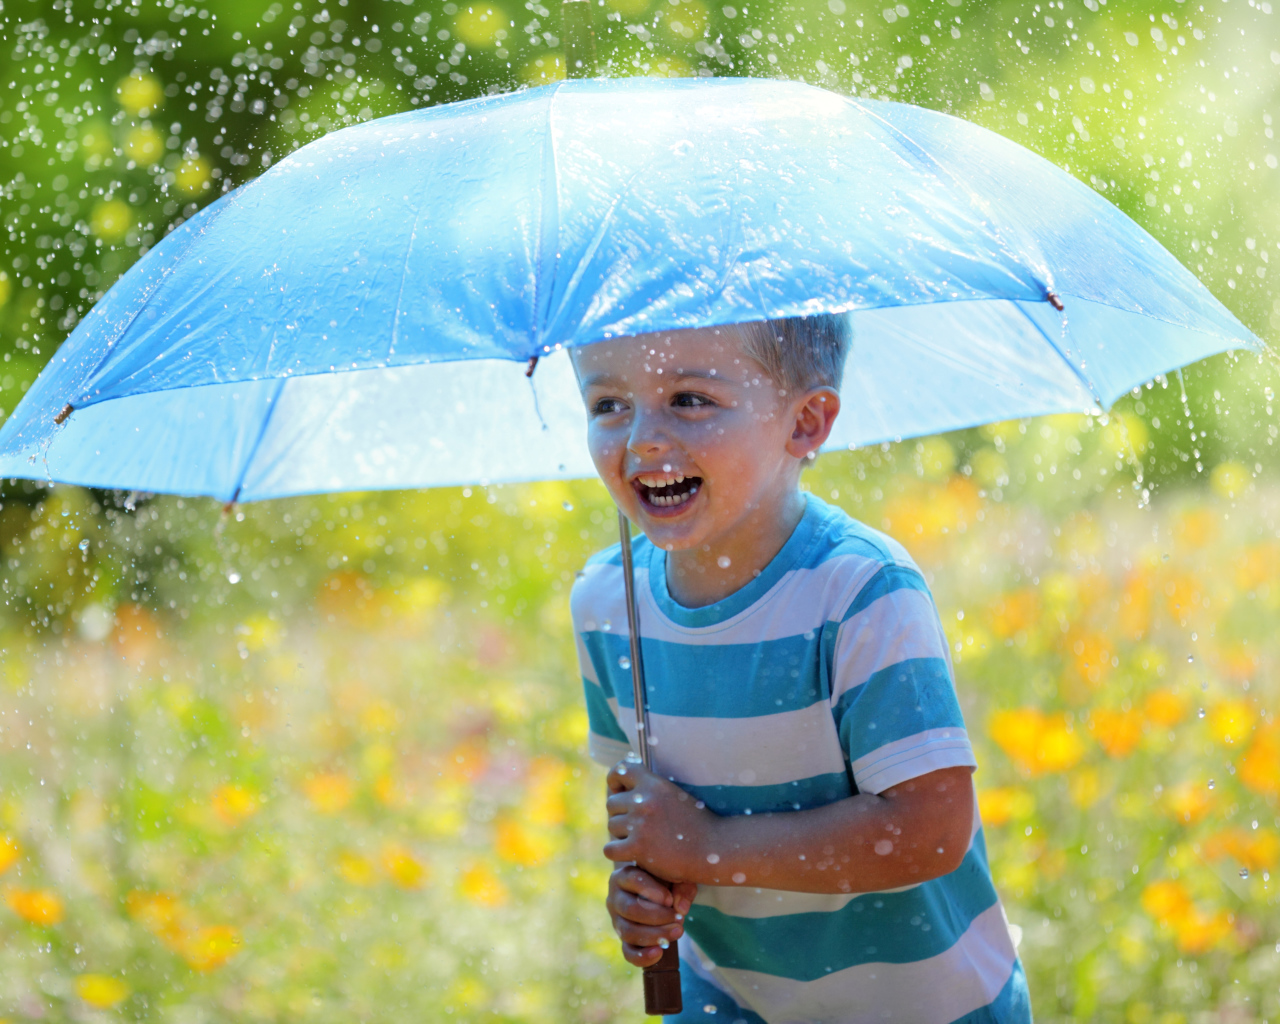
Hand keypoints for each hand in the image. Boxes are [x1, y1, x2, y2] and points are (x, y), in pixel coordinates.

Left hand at [604, 760, 717, 881]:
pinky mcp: (638, 847)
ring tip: (640, 841)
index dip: (615, 780)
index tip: (620, 791)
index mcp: (655, 784)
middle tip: (635, 827)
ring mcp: (640, 824)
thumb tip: (627, 785)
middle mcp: (645, 800)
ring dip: (621, 835)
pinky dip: (619, 854)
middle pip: (611, 803)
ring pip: (611, 826)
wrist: (714, 849)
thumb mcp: (676, 795)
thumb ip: (653, 790)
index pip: (621, 770)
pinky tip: (632, 855)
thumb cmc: (697, 824)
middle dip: (620, 815)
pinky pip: (610, 849)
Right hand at [606, 864, 697, 966]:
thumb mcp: (676, 875)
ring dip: (654, 935)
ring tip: (677, 932)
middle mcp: (615, 898)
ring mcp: (616, 920)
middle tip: (679, 919)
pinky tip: (659, 953)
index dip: (652, 891)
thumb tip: (681, 908)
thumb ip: (682, 886)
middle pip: (630, 909)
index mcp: (624, 876)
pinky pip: (627, 952)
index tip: (670, 899)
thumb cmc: (666, 880)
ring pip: (628, 932)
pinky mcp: (623, 940)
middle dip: (657, 917)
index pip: (633, 880)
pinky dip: (642, 956)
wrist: (659, 894)